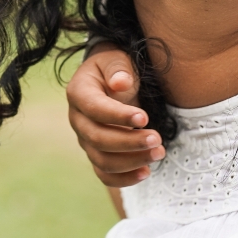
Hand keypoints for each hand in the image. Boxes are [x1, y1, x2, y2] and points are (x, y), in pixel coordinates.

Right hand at [66, 44, 164, 186]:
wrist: (111, 80)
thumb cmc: (115, 68)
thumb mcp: (116, 59)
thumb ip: (118, 68)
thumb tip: (120, 83)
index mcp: (78, 93)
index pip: (94, 109)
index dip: (118, 116)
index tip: (145, 118)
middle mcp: (78, 119)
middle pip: (97, 139)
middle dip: (129, 142)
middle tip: (158, 139)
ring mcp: (85, 140)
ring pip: (102, 160)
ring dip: (131, 161)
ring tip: (159, 153)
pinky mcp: (96, 154)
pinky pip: (105, 174)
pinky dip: (124, 178)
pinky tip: (146, 172)